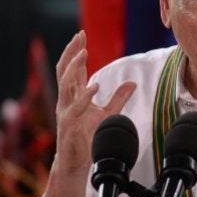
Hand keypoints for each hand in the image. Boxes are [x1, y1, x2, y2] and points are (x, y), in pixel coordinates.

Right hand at [55, 30, 135, 172]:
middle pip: (64, 70)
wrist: (77, 162)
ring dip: (74, 68)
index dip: (75, 51)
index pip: (71, 68)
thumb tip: (132, 83)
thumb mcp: (107, 113)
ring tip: (84, 53)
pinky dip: (85, 96)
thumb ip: (118, 97)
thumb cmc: (88, 137)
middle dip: (71, 52)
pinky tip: (94, 86)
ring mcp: (65, 112)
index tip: (81, 34)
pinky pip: (75, 108)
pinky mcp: (68, 125)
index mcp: (73, 96)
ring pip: (65, 85)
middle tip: (79, 36)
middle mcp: (66, 101)